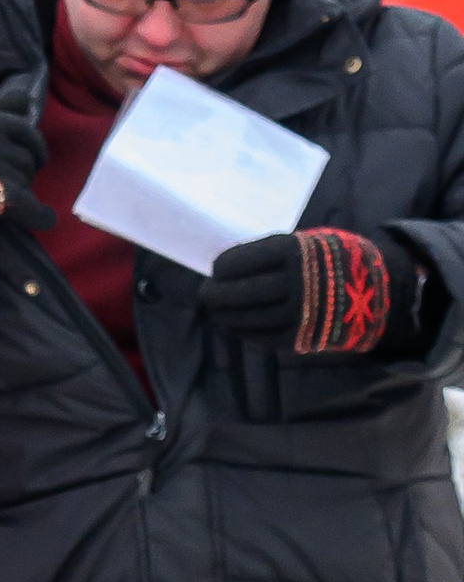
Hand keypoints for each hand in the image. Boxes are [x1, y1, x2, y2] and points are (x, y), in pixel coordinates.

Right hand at [0, 106, 50, 292]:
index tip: (26, 151)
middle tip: (9, 179)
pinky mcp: (3, 196)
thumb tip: (29, 99)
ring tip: (0, 197)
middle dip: (25, 168)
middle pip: (29, 154)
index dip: (29, 141)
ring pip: (29, 178)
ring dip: (23, 189)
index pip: (25, 126)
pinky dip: (41, 215)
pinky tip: (46, 218)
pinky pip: (34, 207)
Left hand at [201, 226, 414, 356]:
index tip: (216, 268)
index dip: (224, 267)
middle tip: (206, 293)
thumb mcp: (307, 242)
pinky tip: (232, 323)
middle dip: (216, 294)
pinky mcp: (297, 339)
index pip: (241, 262)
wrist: (374, 291)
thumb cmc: (330, 260)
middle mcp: (293, 284)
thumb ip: (271, 254)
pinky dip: (241, 330)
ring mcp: (295, 314)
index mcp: (294, 252)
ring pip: (246, 317)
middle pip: (239, 293)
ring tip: (215, 309)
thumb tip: (227, 269)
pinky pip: (259, 336)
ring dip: (225, 315)